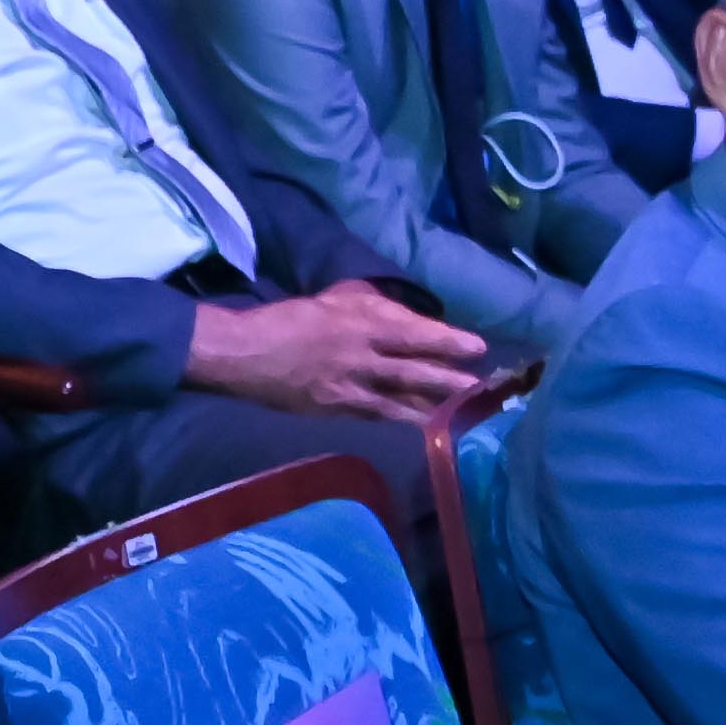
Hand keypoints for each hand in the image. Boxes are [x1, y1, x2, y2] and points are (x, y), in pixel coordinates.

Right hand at [183, 281, 487, 422]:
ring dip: (432, 405)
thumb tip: (402, 315)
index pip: (413, 333)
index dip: (446, 341)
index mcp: (358, 322)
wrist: (244, 354)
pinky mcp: (336, 409)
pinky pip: (375, 413)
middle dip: (449, 379)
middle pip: (413, 370)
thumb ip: (368, 306)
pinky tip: (421, 424)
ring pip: (399, 398)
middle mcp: (359, 356)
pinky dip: (400, 417)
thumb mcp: (331, 300)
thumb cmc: (287, 319)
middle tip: (481, 385)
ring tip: (461, 412)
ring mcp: (348, 388)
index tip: (476, 346)